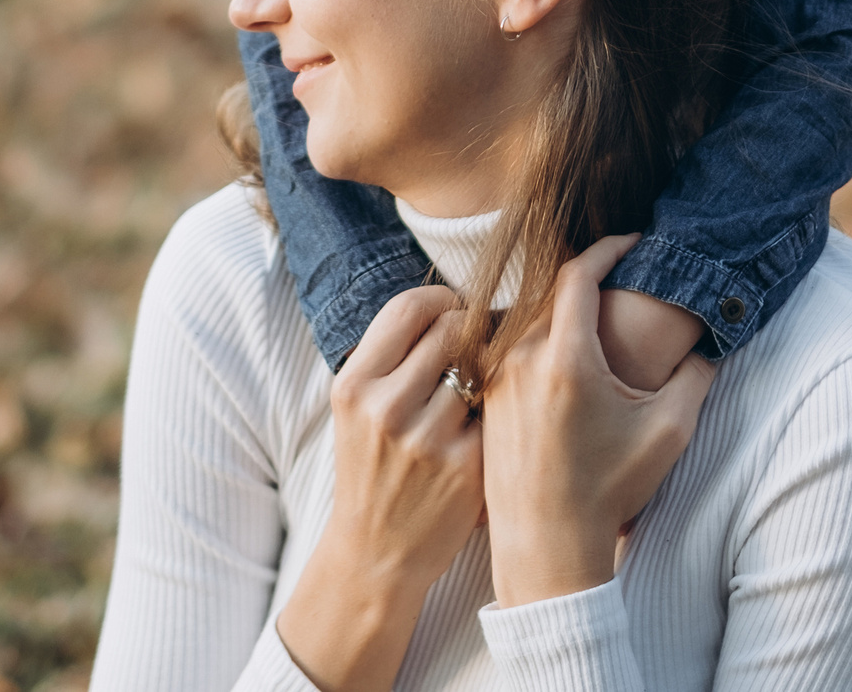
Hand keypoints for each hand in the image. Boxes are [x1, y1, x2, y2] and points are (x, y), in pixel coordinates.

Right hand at [278, 286, 481, 691]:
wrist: (376, 553)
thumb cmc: (372, 470)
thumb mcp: (357, 410)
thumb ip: (392, 357)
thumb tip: (450, 301)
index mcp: (353, 386)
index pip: (409, 307)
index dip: (442, 298)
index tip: (455, 308)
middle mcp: (385, 410)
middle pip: (453, 328)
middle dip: (473, 330)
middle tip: (479, 346)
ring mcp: (427, 440)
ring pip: (481, 366)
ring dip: (487, 371)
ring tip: (478, 391)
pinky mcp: (466, 468)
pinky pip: (498, 411)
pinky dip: (497, 412)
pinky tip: (488, 428)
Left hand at [483, 234, 715, 608]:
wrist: (547, 547)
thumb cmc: (610, 491)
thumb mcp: (668, 432)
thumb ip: (696, 377)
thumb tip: (712, 343)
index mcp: (566, 359)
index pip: (579, 273)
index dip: (608, 248)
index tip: (631, 241)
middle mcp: (522, 360)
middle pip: (551, 293)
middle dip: (586, 281)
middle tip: (619, 281)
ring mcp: (496, 380)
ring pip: (526, 321)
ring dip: (558, 313)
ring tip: (592, 322)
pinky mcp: (485, 401)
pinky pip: (508, 350)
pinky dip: (536, 342)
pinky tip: (560, 361)